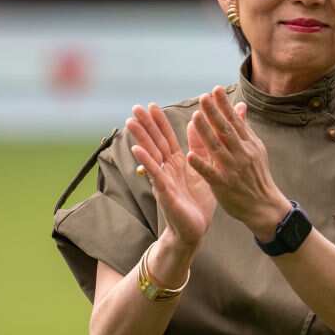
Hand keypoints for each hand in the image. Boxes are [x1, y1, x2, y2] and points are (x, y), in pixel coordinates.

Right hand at [126, 102, 215, 247]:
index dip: (159, 122)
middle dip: (146, 125)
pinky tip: (137, 149)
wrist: (196, 229)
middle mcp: (167, 169)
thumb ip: (201, 147)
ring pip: (151, 155)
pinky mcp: (164, 191)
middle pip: (156, 142)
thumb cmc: (198, 201)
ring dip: (141, 138)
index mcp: (177, 163)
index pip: (167, 138)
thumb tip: (197, 124)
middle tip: (136, 107)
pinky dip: (146, 161)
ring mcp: (164, 179)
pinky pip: (154, 174)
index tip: (152, 105)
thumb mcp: (203, 169)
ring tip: (131, 122)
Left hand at [186, 86, 289, 236]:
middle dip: (214, 113)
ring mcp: (233, 170)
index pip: (235, 121)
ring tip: (196, 117)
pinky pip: (211, 174)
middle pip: (226, 131)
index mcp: (249, 144)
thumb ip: (244, 129)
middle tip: (203, 97)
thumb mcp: (256, 150)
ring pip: (217, 148)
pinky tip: (190, 156)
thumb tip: (240, 106)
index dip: (224, 106)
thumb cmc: (257, 176)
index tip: (215, 90)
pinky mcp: (224, 185)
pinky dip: (201, 165)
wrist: (265, 206)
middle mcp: (242, 154)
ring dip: (206, 133)